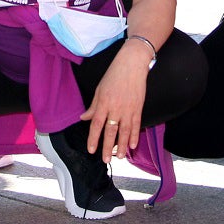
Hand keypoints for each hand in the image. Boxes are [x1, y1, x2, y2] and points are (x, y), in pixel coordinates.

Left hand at [80, 45, 148, 161]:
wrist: (132, 64)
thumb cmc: (114, 74)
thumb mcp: (100, 88)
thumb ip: (93, 106)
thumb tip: (84, 118)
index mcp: (103, 102)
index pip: (96, 124)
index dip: (93, 138)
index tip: (91, 149)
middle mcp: (115, 108)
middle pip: (110, 131)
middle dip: (107, 147)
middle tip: (105, 159)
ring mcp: (128, 109)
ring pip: (125, 131)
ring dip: (123, 145)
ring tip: (121, 156)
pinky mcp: (138, 107)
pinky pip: (136, 124)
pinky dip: (135, 135)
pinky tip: (133, 145)